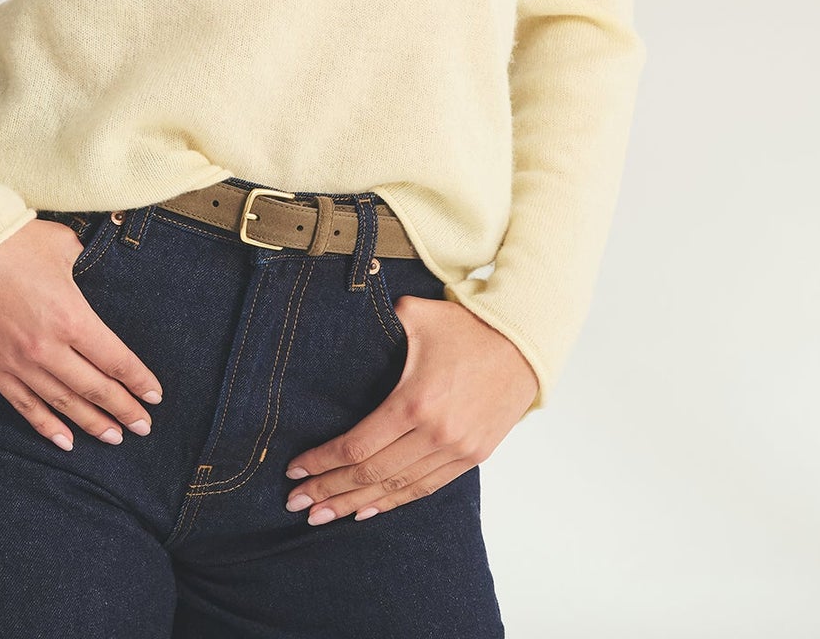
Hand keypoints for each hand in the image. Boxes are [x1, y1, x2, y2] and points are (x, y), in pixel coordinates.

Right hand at [0, 218, 164, 451]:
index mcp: (71, 316)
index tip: (154, 395)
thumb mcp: (58, 243)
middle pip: (95, 388)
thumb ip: (82, 260)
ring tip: (114, 438)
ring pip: (63, 402)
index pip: (115, 358)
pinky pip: (25, 406)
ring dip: (91, 423)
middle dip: (123, 409)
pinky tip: (64, 441)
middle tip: (144, 427)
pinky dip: (46, 425)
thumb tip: (90, 264)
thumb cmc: (8, 241)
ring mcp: (18, 363)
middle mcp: (48, 348)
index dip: (137, 380)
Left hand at [280, 298, 538, 523]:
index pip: (357, 445)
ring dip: (357, 503)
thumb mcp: (418, 314)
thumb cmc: (468, 326)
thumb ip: (380, 317)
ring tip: (323, 515)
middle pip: (371, 474)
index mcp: (414, 402)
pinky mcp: (472, 456)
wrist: (524, 343)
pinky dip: (395, 501)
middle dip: (330, 491)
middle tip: (296, 503)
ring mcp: (456, 450)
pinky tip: (369, 509)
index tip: (294, 470)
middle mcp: (434, 434)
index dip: (322, 461)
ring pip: (398, 489)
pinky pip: (426, 488)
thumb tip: (347, 302)